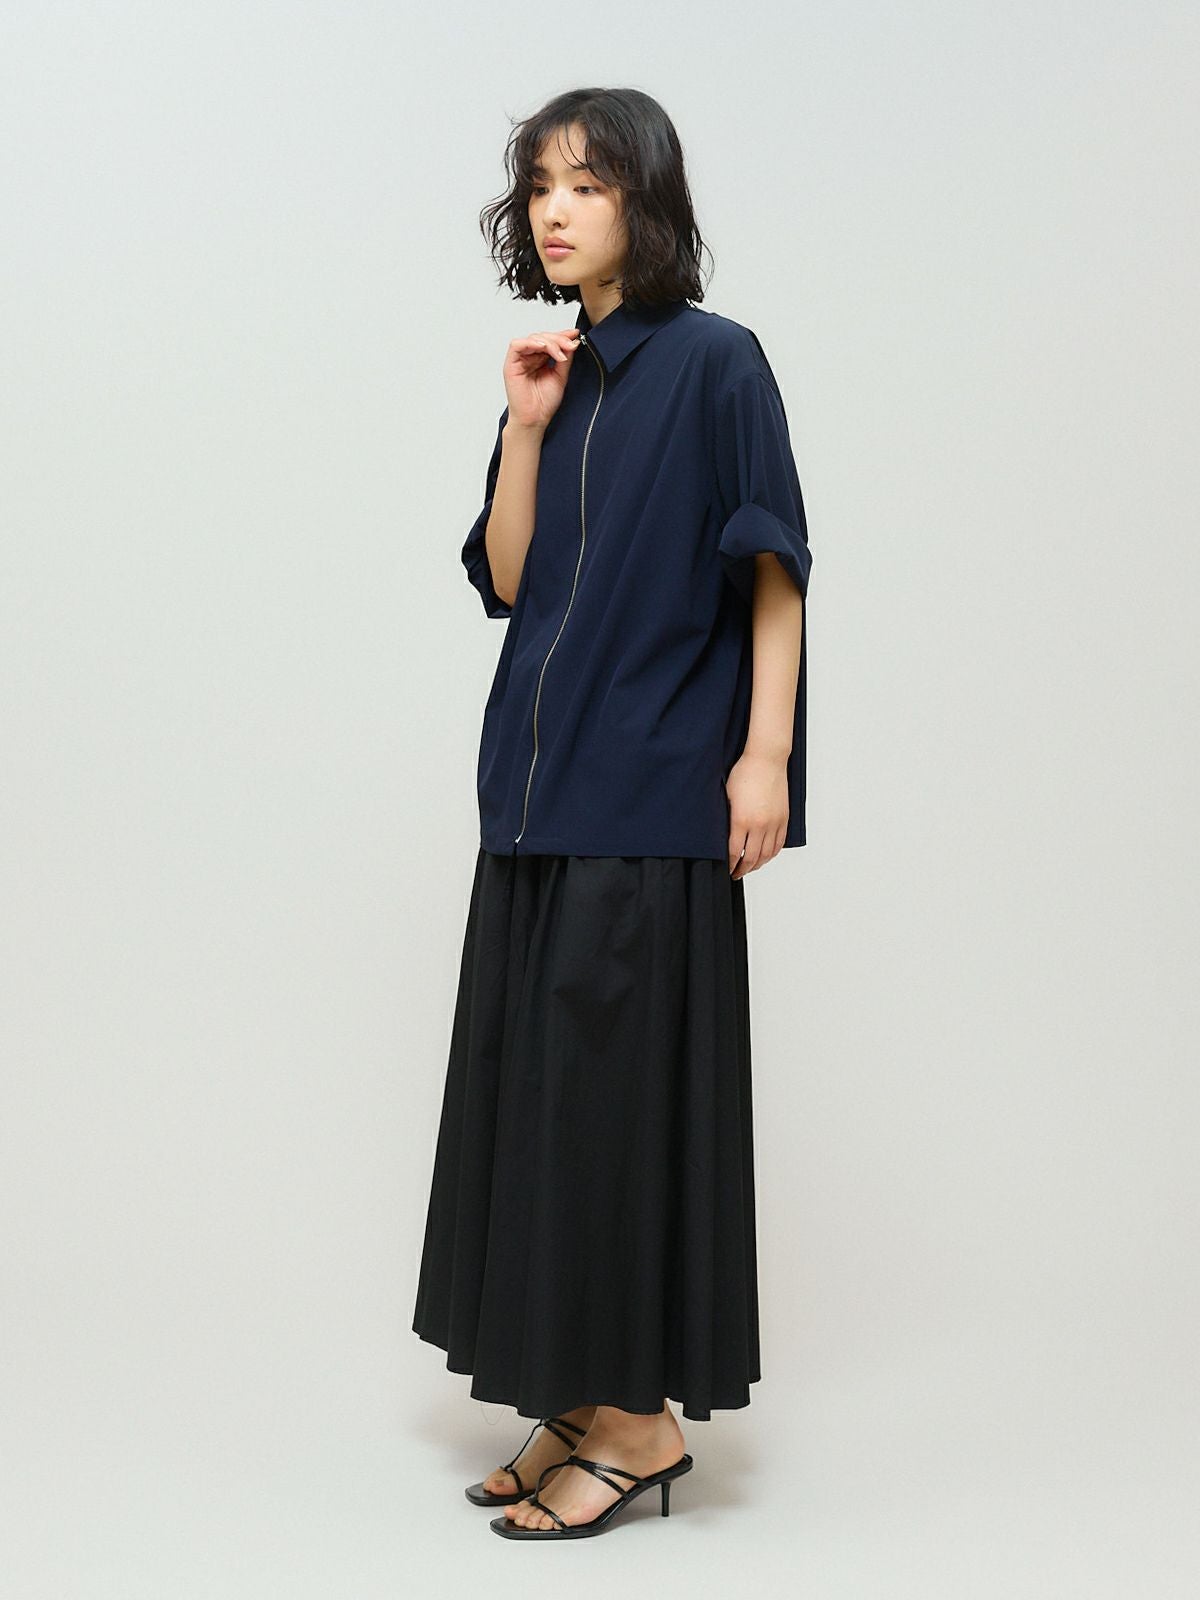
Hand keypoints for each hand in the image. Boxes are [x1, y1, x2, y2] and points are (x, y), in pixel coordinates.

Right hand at [502, 328, 581, 430]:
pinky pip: (516, 345)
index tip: (575, 335)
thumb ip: (565, 358)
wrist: (535, 419)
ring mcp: (520, 360)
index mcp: (540, 359)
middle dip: (558, 339)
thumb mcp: (561, 376)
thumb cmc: (544, 403)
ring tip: (560, 353)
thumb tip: (572, 341)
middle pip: (542, 337)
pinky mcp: (511, 364)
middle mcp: (530, 358)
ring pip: (532, 338)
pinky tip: (543, 347)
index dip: (562, 335)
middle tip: (570, 345)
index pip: (550, 341)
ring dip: (548, 342)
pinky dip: (530, 342)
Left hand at [725, 750, 788, 877]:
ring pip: (767, 854)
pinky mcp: (784, 819)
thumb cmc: (745, 772)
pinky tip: (766, 856)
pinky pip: (779, 844)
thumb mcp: (727, 796)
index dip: (730, 864)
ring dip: (758, 864)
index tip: (727, 869)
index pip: (735, 851)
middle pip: (752, 857)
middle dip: (743, 869)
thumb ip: (727, 819)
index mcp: (742, 820)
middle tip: (737, 873)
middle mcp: (760, 825)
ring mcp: (774, 823)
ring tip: (750, 867)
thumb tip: (724, 836)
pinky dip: (772, 854)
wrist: (766, 760)